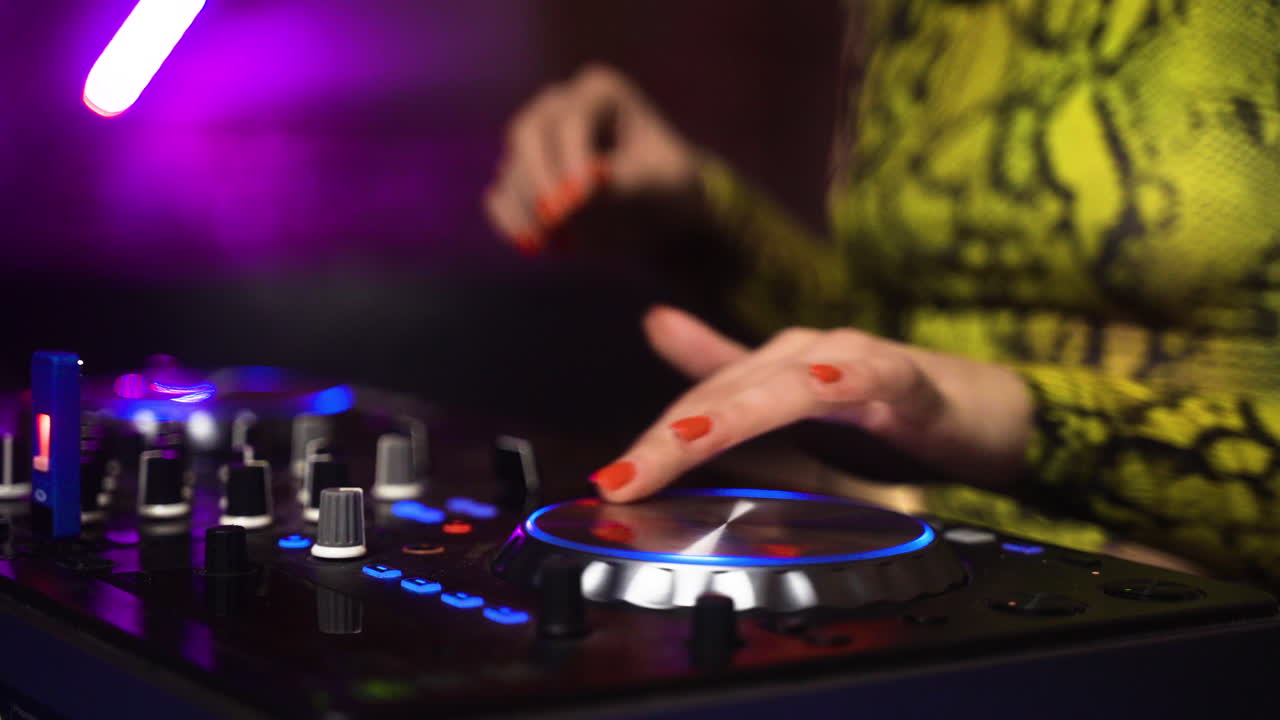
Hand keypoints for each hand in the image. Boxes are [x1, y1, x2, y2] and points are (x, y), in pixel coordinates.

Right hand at [485, 65, 697, 253]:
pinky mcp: (521, 177)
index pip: (573, 119)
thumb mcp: (662, 185)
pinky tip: (533, 244)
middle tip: (556, 220)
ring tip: (560, 244)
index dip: (570, 157)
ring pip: (512, 168)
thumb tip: (590, 185)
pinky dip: (511, 221)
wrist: (657, 214)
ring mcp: (535, 141)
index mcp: (599, 93)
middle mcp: (558, 106)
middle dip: (538, 179)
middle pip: (527, 133)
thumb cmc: (668, 188)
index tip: (579, 199)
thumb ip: (628, 183)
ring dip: (529, 209)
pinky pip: (501, 196)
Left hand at [590, 306, 1033, 501]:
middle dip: (670, 438)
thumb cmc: (886, 416)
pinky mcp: (910, 382)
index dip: (653, 440)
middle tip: (624, 479)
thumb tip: (655, 325)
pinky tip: (824, 389)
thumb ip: (730, 381)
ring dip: (735, 411)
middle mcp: (807, 355)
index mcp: (775, 370)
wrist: (983, 413)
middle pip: (728, 395)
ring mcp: (857, 363)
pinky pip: (875, 378)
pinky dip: (846, 382)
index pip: (701, 403)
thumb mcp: (795, 415)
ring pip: (785, 384)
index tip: (610, 483)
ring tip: (687, 439)